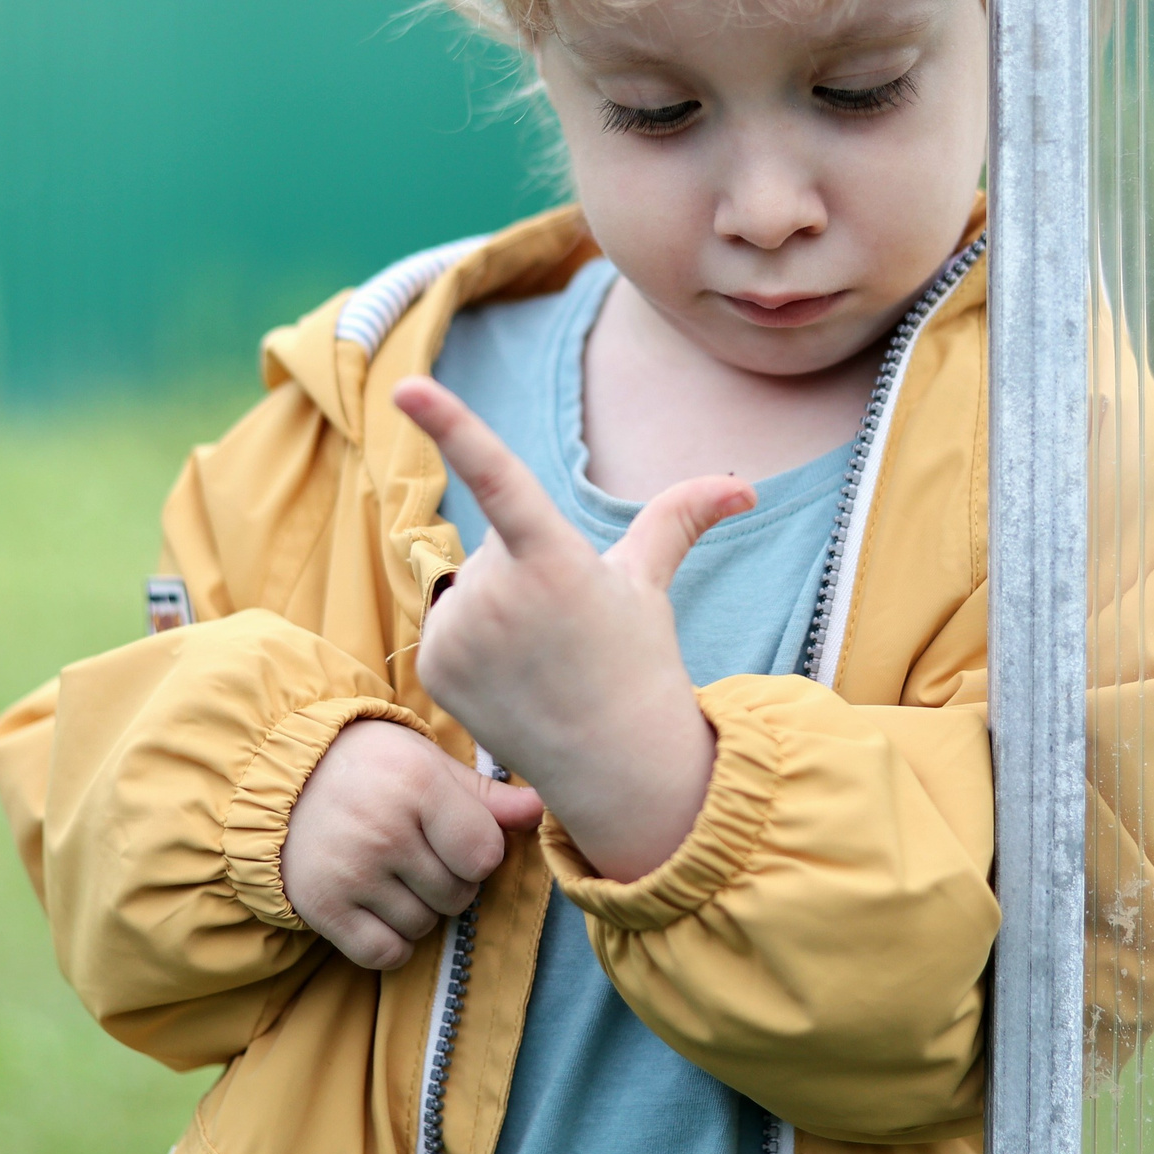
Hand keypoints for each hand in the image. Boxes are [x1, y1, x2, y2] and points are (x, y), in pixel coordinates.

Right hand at [283, 718, 543, 969]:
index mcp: (418, 785)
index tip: (455, 836)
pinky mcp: (322, 907)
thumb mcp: (430, 766)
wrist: (287, 779)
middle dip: (451, 881)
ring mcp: (350, 873)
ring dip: (420, 910)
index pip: (485, 855)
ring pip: (424, 926)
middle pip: (458, 895)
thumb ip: (487, 796)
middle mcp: (383, 831)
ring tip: (395, 874)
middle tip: (421, 854)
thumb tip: (541, 809)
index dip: (478, 852)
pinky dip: (391, 941)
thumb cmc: (374, 768)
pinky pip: (385, 953)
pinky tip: (379, 907)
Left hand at [392, 375, 752, 882]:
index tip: (409, 387)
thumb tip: (744, 485)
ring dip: (499, 605)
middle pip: (498, 543)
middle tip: (566, 626)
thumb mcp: (649, 583)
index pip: (497, 476)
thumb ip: (681, 517)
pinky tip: (512, 679)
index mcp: (553, 559)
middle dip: (526, 567)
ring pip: (471, 582)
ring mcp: (459, 633)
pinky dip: (472, 644)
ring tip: (542, 657)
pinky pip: (446, 625)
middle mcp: (497, 594)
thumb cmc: (638, 663)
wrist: (615, 766)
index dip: (452, 426)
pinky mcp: (434, 664)